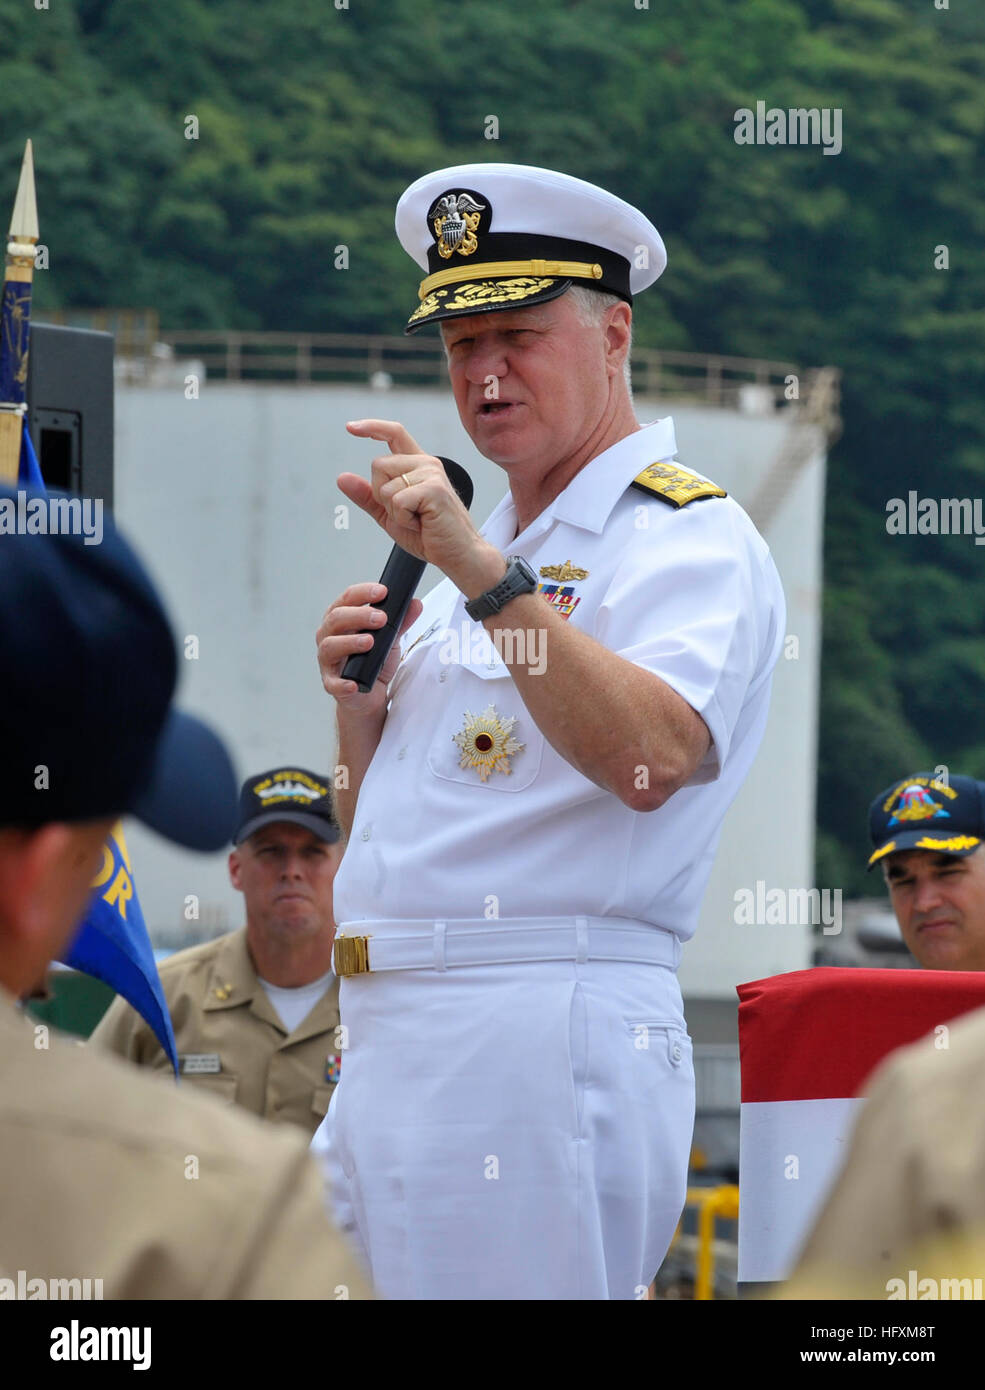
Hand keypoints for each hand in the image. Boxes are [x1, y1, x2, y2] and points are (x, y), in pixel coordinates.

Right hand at [316, 582, 423, 716]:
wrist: (369, 694)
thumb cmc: (373, 661)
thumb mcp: (390, 638)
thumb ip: (400, 621)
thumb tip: (415, 604)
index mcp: (341, 619)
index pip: (347, 599)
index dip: (363, 593)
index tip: (382, 591)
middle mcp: (329, 636)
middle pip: (336, 619)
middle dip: (359, 615)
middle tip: (381, 618)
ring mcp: (328, 660)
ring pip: (330, 646)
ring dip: (350, 642)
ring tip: (370, 642)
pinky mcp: (331, 684)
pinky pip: (333, 683)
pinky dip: (342, 683)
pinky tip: (354, 683)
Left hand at [340, 419, 500, 591]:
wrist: (456, 554)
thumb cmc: (429, 534)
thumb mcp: (390, 514)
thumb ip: (368, 496)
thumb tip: (342, 478)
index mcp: (418, 465)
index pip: (394, 434)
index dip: (371, 427)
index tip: (349, 428)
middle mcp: (426, 463)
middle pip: (378, 465)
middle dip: (382, 496)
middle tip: (408, 513)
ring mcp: (432, 474)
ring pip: (385, 486)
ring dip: (394, 512)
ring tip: (418, 520)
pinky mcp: (434, 489)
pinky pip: (397, 501)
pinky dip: (403, 519)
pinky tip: (423, 524)